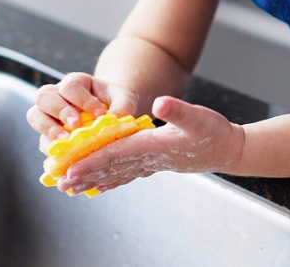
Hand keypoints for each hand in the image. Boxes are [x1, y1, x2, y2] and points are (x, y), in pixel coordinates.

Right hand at [26, 72, 139, 154]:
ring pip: (35, 115)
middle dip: (59, 111)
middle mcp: (57, 95)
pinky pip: (41, 141)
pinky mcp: (48, 136)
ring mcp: (49, 115)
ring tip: (64, 141)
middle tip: (76, 124)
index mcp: (76, 83)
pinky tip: (65, 157)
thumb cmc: (116, 103)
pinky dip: (51, 149)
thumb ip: (122, 107)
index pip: (70, 85)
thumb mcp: (123, 100)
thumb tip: (114, 121)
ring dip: (48, 129)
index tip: (99, 114)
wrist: (111, 115)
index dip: (82, 99)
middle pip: (44, 96)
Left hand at [56, 95, 244, 193]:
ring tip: (70, 186)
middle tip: (59, 181)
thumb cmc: (214, 132)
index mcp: (153, 146)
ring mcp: (152, 163)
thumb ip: (179, 111)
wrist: (229, 149)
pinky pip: (127, 173)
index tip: (71, 168)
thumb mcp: (199, 116)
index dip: (92, 160)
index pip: (116, 154)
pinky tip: (99, 184)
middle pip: (110, 167)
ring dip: (92, 179)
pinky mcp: (155, 163)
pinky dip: (110, 178)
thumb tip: (160, 103)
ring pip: (115, 172)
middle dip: (84, 174)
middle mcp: (148, 158)